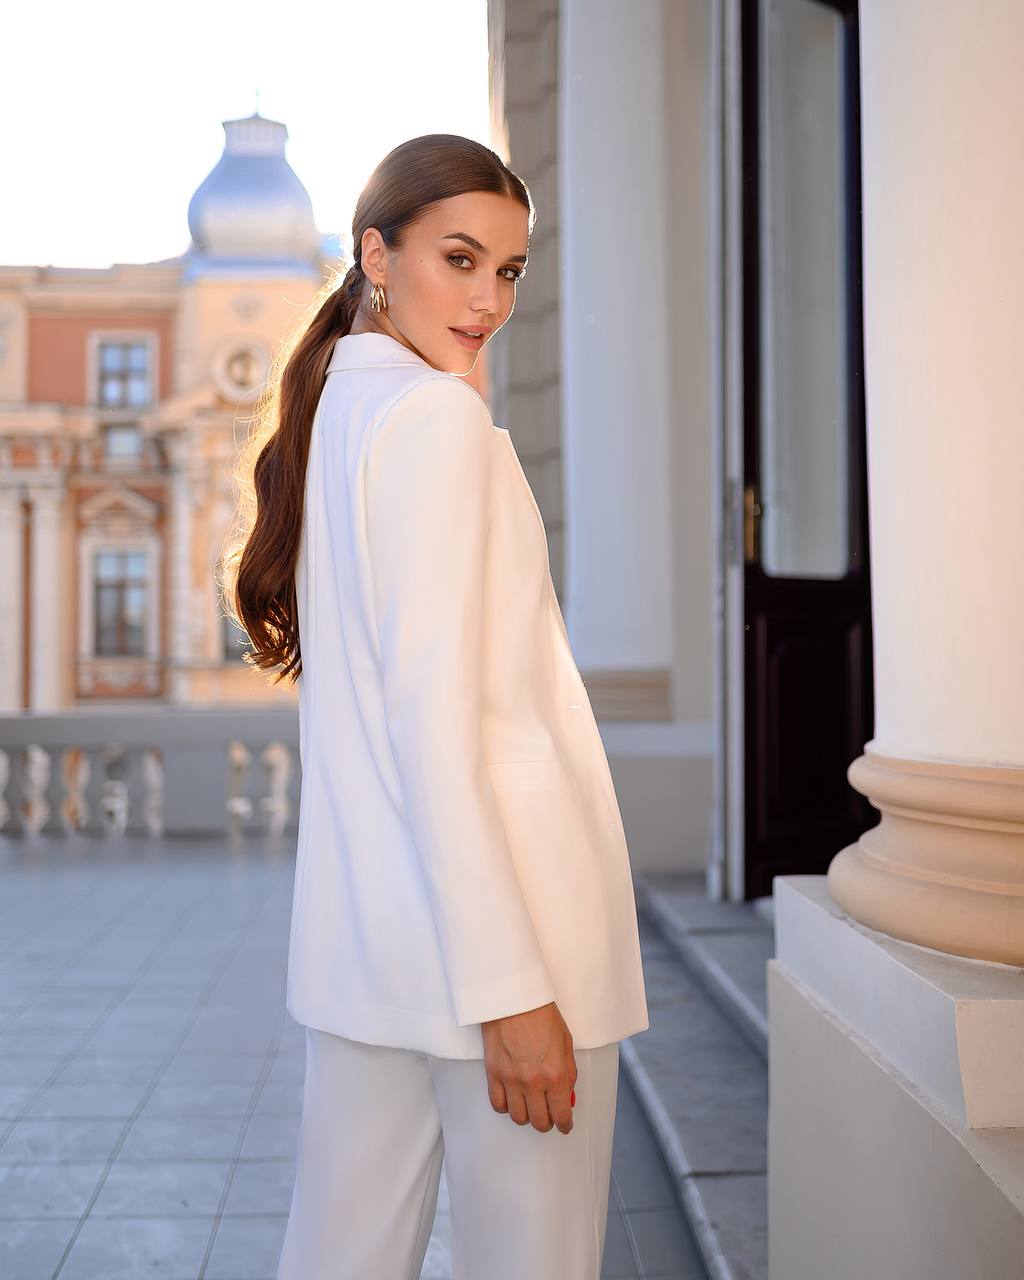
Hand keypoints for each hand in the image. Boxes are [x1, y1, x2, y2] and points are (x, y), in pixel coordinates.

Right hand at [480, 1001, 577, 1133]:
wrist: (513, 998)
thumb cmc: (541, 1014)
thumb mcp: (565, 1042)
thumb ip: (568, 1072)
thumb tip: (567, 1096)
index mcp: (556, 1074)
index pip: (561, 1114)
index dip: (565, 1124)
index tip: (564, 1125)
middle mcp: (533, 1082)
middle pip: (539, 1122)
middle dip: (547, 1122)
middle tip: (548, 1115)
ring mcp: (511, 1080)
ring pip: (518, 1117)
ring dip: (526, 1116)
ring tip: (530, 1105)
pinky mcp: (493, 1074)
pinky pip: (498, 1104)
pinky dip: (506, 1106)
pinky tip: (512, 1098)